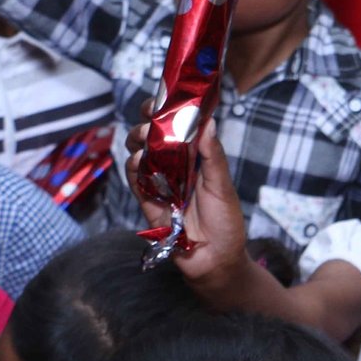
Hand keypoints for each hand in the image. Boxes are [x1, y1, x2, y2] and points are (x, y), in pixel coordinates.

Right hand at [123, 119, 251, 292]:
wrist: (216, 262)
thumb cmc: (226, 223)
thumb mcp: (223, 187)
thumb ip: (213, 157)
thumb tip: (209, 123)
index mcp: (196, 159)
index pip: (178, 129)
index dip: (168, 112)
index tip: (164, 98)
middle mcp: (176, 168)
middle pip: (154, 138)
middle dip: (148, 123)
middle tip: (149, 115)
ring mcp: (160, 185)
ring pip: (141, 156)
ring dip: (139, 142)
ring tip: (144, 137)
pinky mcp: (149, 204)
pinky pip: (136, 182)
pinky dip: (134, 169)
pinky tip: (138, 159)